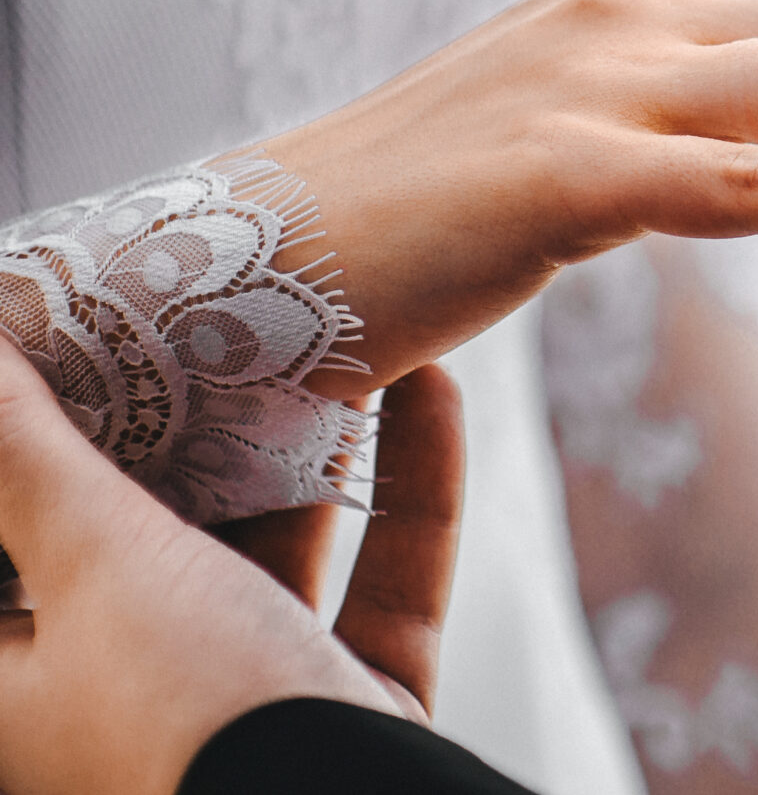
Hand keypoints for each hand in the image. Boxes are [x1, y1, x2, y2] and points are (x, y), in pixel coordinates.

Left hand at [0, 342, 464, 794]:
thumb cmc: (191, 723)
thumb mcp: (98, 565)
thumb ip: (28, 458)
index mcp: (16, 686)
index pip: (3, 544)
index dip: (33, 441)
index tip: (75, 337)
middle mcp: (120, 697)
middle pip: (141, 536)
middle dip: (191, 426)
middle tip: (213, 314)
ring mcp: (245, 704)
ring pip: (269, 554)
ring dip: (309, 452)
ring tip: (332, 339)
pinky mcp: (351, 706)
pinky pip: (378, 582)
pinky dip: (410, 491)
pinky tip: (435, 390)